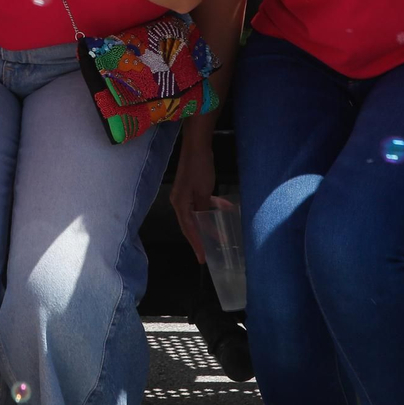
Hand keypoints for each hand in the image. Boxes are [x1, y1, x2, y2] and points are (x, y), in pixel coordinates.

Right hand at [170, 133, 215, 263]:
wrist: (197, 145)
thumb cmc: (199, 168)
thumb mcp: (203, 192)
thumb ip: (203, 209)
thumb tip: (204, 223)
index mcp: (180, 204)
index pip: (188, 229)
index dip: (196, 244)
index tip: (202, 258)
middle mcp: (180, 201)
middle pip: (190, 224)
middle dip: (201, 237)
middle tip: (210, 252)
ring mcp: (185, 193)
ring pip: (197, 214)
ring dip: (208, 223)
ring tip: (220, 234)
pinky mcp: (192, 187)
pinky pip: (201, 203)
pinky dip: (210, 208)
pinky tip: (224, 209)